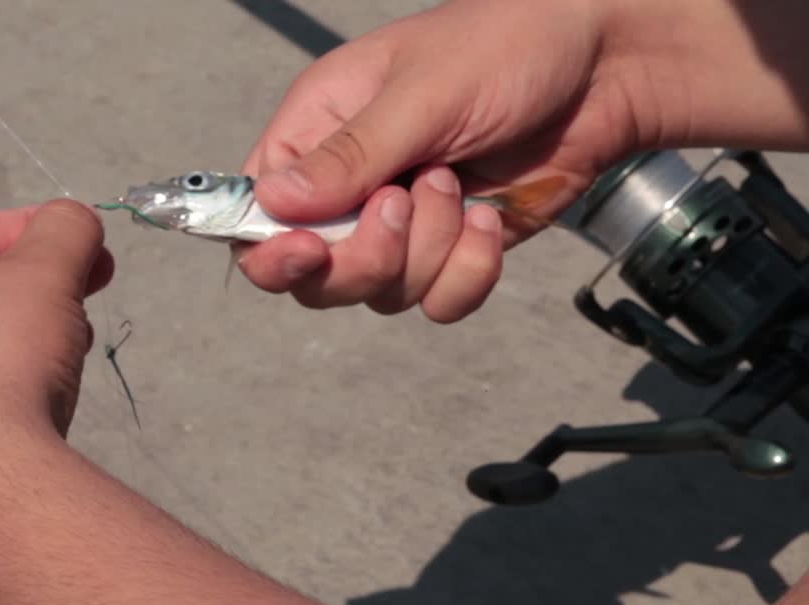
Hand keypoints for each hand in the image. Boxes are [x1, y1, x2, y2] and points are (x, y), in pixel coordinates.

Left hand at [0, 200, 113, 450]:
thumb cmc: (3, 351)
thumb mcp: (47, 270)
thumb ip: (65, 229)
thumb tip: (74, 218)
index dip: (46, 233)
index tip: (93, 253)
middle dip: (47, 288)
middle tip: (87, 301)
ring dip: (37, 334)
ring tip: (69, 354)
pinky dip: (16, 377)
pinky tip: (42, 398)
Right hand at [235, 0, 641, 321]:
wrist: (606, 67)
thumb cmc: (507, 46)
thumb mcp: (422, 93)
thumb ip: (349, 154)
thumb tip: (271, 203)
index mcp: (317, 132)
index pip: (255, 214)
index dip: (269, 248)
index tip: (309, 250)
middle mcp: (349, 187)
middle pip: (313, 275)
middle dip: (366, 256)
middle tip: (409, 201)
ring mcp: (401, 225)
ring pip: (379, 292)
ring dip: (430, 251)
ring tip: (462, 184)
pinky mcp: (450, 251)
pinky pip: (436, 301)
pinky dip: (469, 272)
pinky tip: (492, 218)